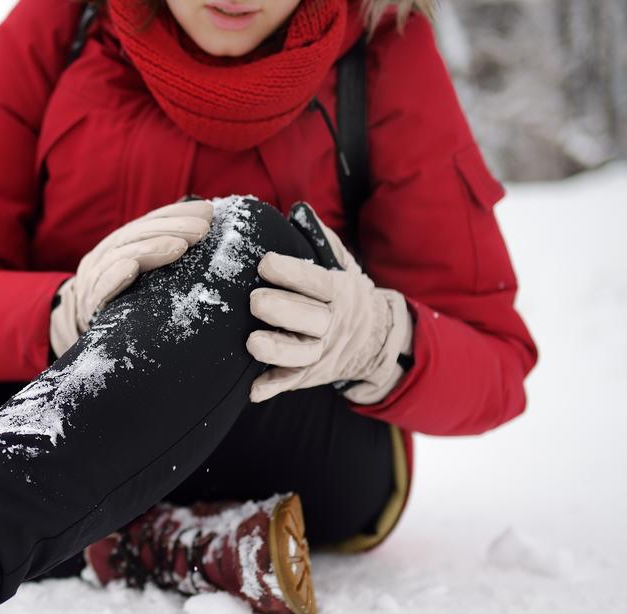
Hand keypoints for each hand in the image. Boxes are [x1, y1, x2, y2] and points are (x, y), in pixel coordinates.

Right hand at [50, 199, 213, 357]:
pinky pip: (100, 287)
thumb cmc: (123, 299)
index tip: (207, 212)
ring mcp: (94, 277)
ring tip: (181, 247)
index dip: (177, 214)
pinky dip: (115, 276)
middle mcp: (106, 253)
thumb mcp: (142, 273)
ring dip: (152, 248)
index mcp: (121, 243)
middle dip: (173, 228)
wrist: (82, 326)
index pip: (150, 222)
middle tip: (202, 229)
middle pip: (138, 234)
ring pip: (121, 255)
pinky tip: (132, 268)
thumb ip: (163, 256)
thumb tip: (204, 236)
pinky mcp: (89, 303)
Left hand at [246, 203, 412, 403]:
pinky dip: (273, 387)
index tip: (265, 262)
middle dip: (283, 311)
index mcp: (339, 293)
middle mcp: (333, 324)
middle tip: (255, 301)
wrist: (374, 340)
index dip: (293, 273)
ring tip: (252, 343)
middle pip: (311, 320)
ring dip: (277, 351)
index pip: (317, 282)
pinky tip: (253, 390)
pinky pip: (292, 382)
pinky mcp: (309, 374)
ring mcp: (322, 352)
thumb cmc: (344, 295)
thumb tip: (299, 210)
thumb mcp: (343, 266)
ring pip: (302, 355)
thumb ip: (321, 240)